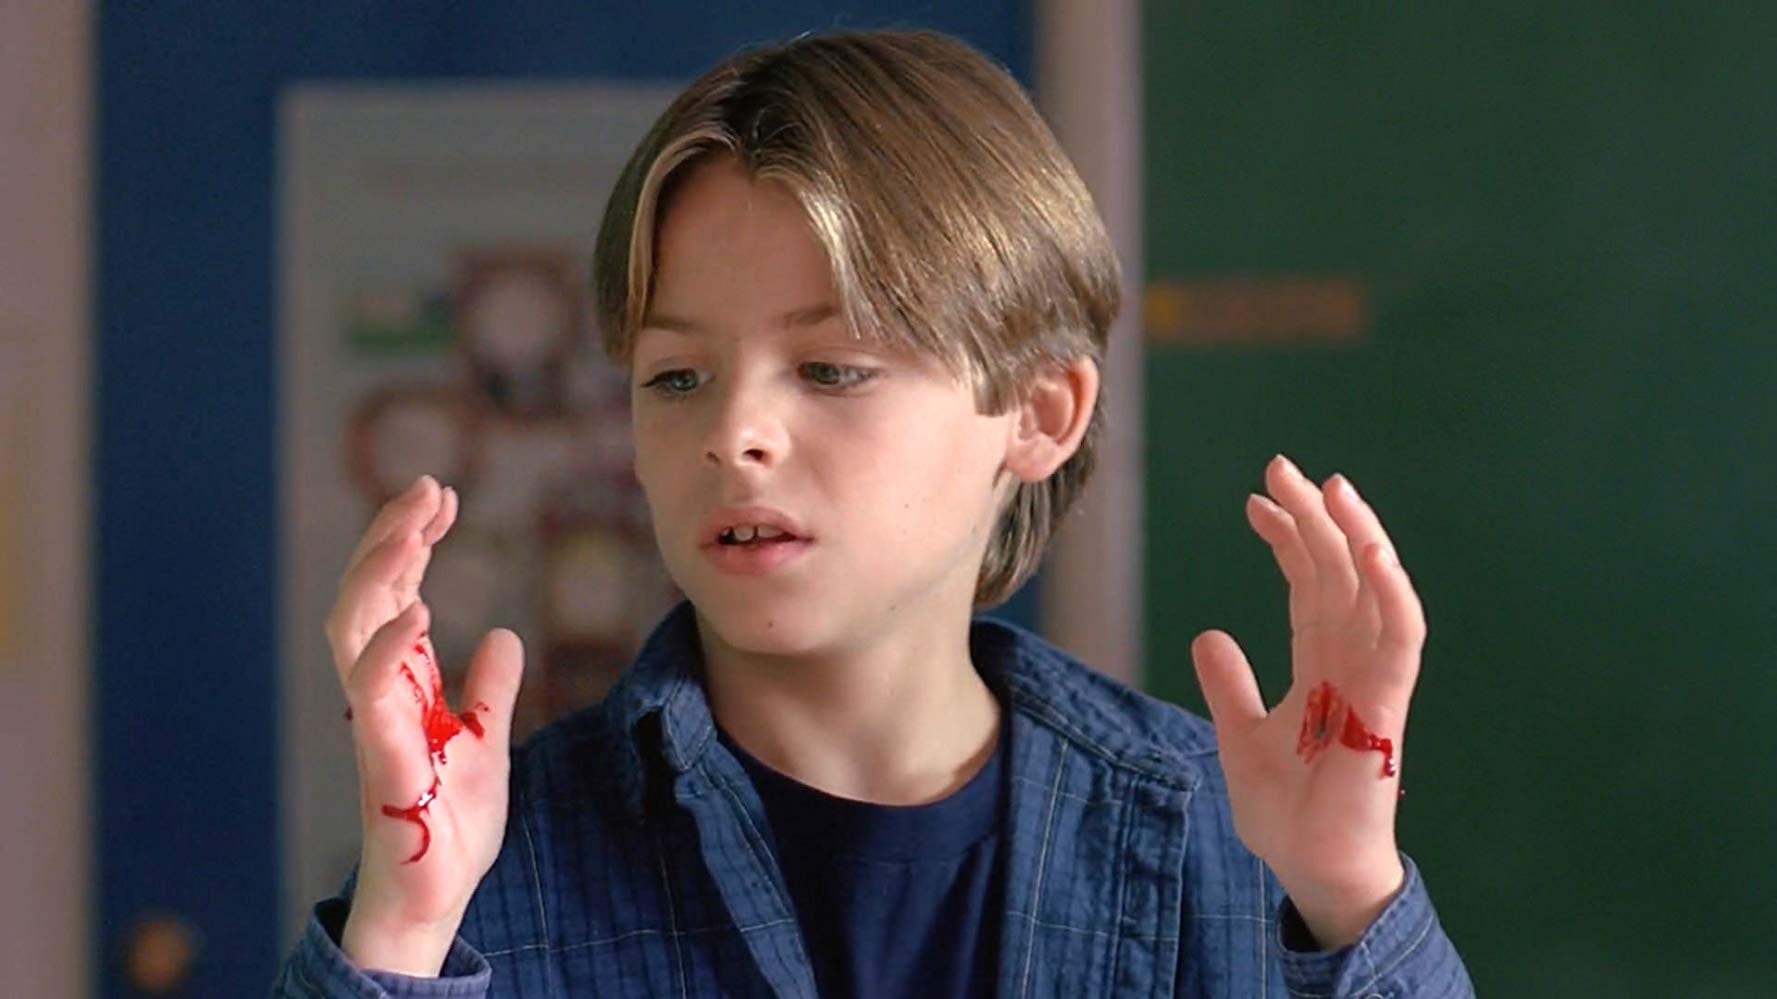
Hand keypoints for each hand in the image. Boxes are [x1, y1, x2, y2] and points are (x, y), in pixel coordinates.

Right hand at [322, 476, 524, 974]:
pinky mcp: (384, 761)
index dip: (409, 542)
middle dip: (389, 537)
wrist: (438, 892)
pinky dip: (388, 651)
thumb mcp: (487, 740)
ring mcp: (376, 723)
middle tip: (426, 487)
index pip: (394, 594)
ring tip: (414, 529)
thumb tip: (500, 633)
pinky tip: (418, 612)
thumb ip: (488, 688)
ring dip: (380, 575)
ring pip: (353, 632)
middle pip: (365, 597)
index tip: (440, 496)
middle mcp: (380, 693)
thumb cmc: (451, 821)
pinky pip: (371, 696)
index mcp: (403, 683)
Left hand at [1190, 455, 1425, 948]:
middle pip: (1335, 573)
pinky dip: (1390, 589)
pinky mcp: (1386, 704)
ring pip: (1373, 589)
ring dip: (1356, 535)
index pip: (1308, 585)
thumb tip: (1207, 633)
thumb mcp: (1239, 735)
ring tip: (1331, 488)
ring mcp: (1372, 679)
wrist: (1311, 869)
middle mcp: (1350, 662)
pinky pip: (1398, 635)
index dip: (1287, 540)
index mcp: (1319, 665)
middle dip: (1311, 518)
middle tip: (1279, 468)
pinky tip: (1370, 548)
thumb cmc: (1287, 813)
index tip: (1254, 502)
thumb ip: (1229, 685)